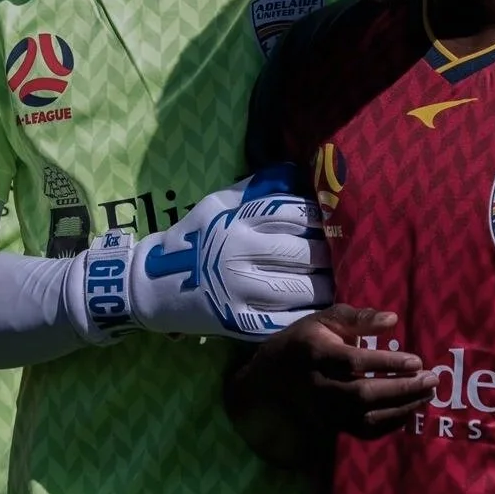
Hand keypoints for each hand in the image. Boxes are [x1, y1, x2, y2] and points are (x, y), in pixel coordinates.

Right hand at [65, 164, 331, 343]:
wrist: (154, 283)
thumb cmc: (193, 238)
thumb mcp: (217, 203)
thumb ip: (256, 189)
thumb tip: (294, 172)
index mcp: (237, 220)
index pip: (293, 214)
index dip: (320, 220)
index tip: (333, 224)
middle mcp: (239, 252)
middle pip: (302, 253)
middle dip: (328, 256)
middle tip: (340, 257)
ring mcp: (239, 289)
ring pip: (299, 288)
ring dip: (324, 287)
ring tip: (333, 284)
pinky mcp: (239, 321)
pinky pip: (285, 319)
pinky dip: (307, 314)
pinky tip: (317, 310)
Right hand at [236, 305, 436, 438]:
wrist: (274, 375)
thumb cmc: (307, 339)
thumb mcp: (326, 319)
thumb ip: (359, 318)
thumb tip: (392, 319)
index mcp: (316, 353)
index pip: (354, 362)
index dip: (386, 363)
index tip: (417, 360)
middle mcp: (319, 385)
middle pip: (363, 394)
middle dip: (401, 389)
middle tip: (431, 380)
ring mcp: (324, 410)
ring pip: (366, 417)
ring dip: (401, 408)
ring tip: (427, 395)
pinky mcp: (331, 426)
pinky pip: (364, 431)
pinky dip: (390, 424)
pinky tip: (409, 410)